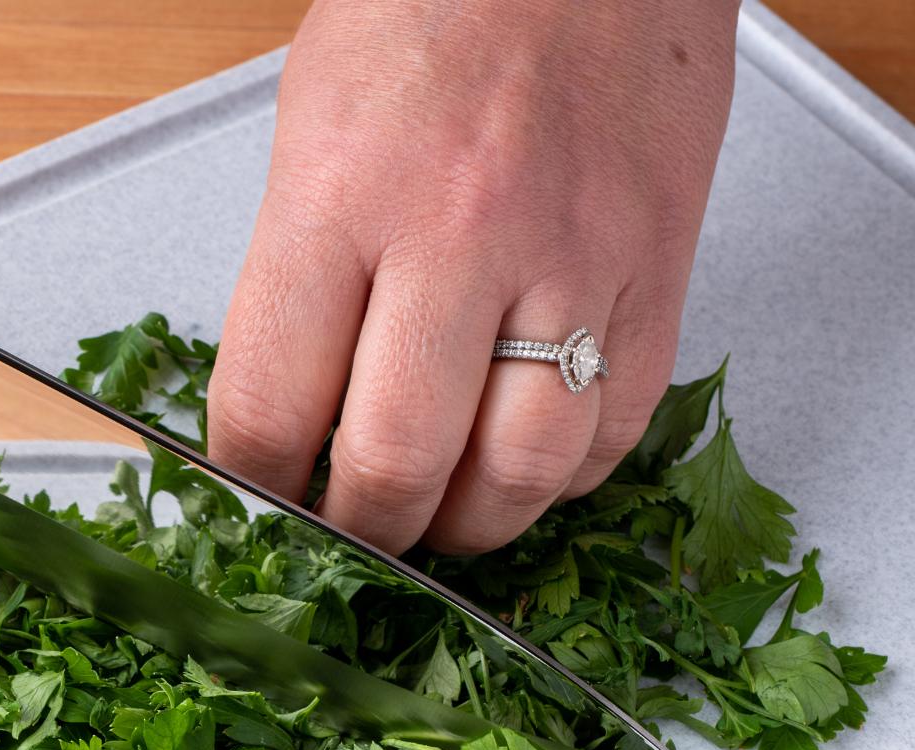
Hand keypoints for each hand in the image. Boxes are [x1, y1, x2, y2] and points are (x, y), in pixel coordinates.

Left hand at [207, 0, 738, 553]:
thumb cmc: (439, 3)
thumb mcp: (313, 124)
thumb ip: (296, 274)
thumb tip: (282, 411)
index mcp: (340, 195)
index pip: (270, 405)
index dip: (255, 485)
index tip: (258, 503)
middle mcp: (456, 234)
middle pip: (398, 461)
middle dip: (361, 529)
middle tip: (352, 532)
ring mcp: (571, 256)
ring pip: (521, 471)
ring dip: (469, 526)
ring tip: (440, 517)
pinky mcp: (660, 267)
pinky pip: (616, 428)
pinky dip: (566, 477)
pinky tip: (527, 462)